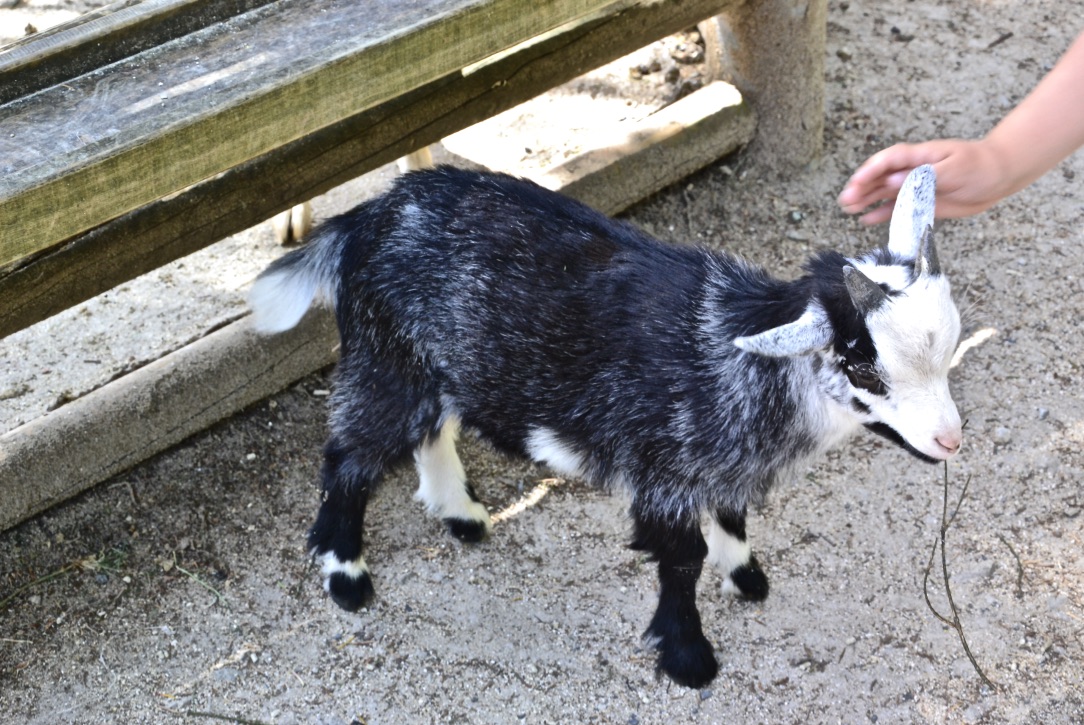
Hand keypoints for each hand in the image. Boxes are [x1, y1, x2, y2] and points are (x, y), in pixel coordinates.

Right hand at [838, 140, 1009, 223]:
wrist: (999, 175)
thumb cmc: (979, 166)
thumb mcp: (954, 168)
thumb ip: (923, 177)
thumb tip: (894, 182)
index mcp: (920, 156)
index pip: (889, 160)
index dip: (871, 170)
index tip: (857, 182)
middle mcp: (913, 170)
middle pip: (881, 176)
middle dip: (862, 187)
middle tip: (846, 200)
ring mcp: (915, 185)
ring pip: (884, 191)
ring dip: (866, 199)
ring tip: (848, 208)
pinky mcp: (921, 201)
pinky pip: (897, 207)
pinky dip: (881, 213)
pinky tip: (866, 219)